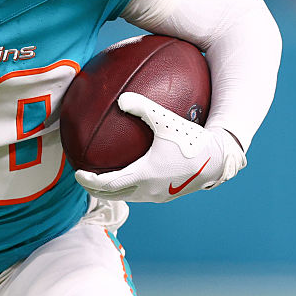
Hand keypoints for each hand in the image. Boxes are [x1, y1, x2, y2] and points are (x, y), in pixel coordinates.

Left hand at [75, 92, 246, 202]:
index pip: (109, 185)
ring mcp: (159, 195)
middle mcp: (149, 190)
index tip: (77, 174)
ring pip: (128, 197)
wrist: (219, 159)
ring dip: (112, 191)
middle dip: (95, 189)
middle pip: (114, 195)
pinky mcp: (167, 194)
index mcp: (144, 175)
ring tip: (100, 179)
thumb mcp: (165, 120)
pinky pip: (140, 194)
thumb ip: (142, 106)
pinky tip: (127, 175)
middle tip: (82, 178)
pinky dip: (127, 189)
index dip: (90, 181)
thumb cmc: (191, 139)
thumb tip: (121, 98)